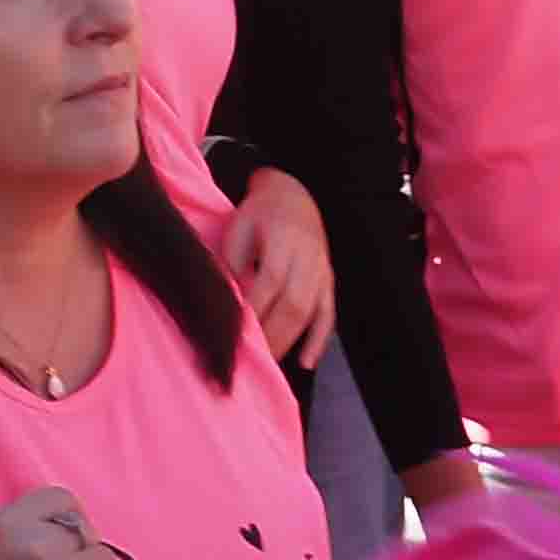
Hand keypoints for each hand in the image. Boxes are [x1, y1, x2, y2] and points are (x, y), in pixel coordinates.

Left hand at [218, 167, 334, 363]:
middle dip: (273, 334)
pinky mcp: (329, 281)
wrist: (293, 195)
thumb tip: (230, 304)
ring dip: (291, 341)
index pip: (270, 281)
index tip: (237, 333)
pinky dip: (319, 340)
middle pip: (294, 303)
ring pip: (311, 312)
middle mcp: (309, 258)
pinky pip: (329, 314)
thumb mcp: (238, 229)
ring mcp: (322, 271)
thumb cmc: (258, 214)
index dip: (255, 309)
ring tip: (271, 364)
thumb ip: (234, 264)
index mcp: (284, 240)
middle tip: (252, 358)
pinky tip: (307, 362)